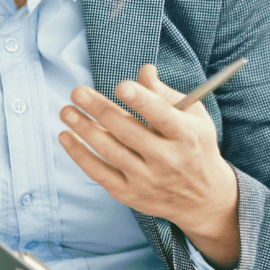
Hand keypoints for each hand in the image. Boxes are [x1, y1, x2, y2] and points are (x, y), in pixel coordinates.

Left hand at [56, 64, 241, 269]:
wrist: (203, 198)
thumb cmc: (195, 146)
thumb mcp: (194, 117)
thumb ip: (166, 94)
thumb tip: (144, 71)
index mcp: (186, 136)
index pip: (162, 116)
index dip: (141, 100)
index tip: (121, 85)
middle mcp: (167, 160)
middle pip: (128, 132)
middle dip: (100, 110)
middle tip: (77, 92)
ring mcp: (148, 180)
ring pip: (110, 152)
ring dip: (84, 130)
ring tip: (66, 111)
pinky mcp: (130, 194)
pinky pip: (99, 173)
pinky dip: (80, 155)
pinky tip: (66, 136)